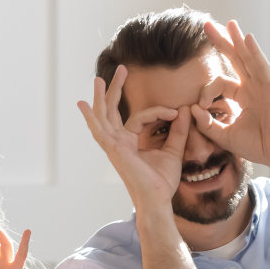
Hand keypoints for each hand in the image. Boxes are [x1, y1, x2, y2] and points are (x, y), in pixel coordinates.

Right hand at [77, 65, 190, 210]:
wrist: (157, 199)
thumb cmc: (162, 182)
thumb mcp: (174, 150)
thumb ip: (178, 130)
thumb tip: (185, 109)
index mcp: (131, 142)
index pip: (142, 117)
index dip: (160, 111)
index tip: (177, 112)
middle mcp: (119, 142)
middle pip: (114, 111)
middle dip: (117, 89)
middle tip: (122, 69)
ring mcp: (114, 145)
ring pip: (104, 116)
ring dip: (102, 97)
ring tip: (99, 80)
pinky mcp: (114, 148)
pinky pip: (100, 130)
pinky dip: (91, 117)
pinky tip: (83, 105)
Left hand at [191, 19, 269, 169]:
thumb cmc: (256, 145)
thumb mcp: (224, 135)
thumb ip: (207, 124)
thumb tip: (191, 108)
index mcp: (242, 97)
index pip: (220, 82)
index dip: (206, 91)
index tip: (200, 105)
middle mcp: (252, 86)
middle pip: (234, 59)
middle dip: (221, 42)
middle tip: (206, 25)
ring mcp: (262, 85)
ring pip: (247, 57)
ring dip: (237, 39)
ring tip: (228, 23)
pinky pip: (261, 66)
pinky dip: (254, 51)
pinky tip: (246, 38)